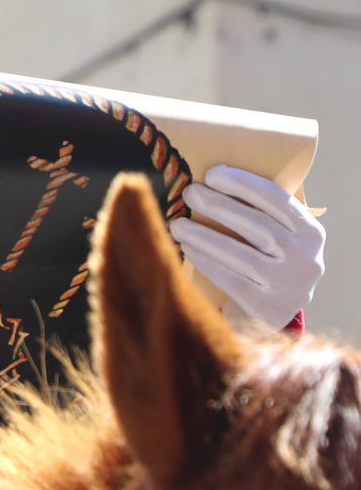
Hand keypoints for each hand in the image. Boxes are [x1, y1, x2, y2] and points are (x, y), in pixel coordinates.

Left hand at [166, 165, 324, 328]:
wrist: (269, 315)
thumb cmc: (263, 262)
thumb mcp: (274, 238)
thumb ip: (258, 213)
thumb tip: (209, 180)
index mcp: (311, 234)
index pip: (278, 200)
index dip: (244, 184)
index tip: (211, 174)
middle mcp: (308, 260)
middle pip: (258, 226)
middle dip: (218, 205)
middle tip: (189, 193)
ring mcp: (291, 287)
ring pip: (241, 254)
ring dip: (204, 235)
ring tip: (178, 224)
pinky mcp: (269, 309)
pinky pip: (231, 279)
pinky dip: (206, 261)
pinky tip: (187, 248)